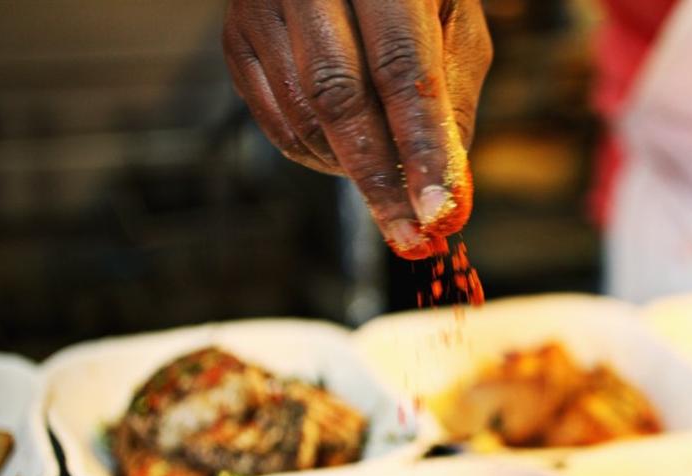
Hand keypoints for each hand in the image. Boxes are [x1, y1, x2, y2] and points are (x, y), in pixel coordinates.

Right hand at [223, 0, 491, 256]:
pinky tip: (349, 157)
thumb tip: (448, 193)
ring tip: (391, 182)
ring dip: (352, 170)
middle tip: (409, 236)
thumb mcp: (454, 24)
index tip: (437, 211)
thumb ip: (452, 103)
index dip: (419, 147)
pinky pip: (277, 125)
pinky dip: (320, 158)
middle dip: (379, 180)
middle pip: (338, 98)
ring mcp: (262, 8)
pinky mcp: (237, 40)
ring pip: (304, 118)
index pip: (399, 69)